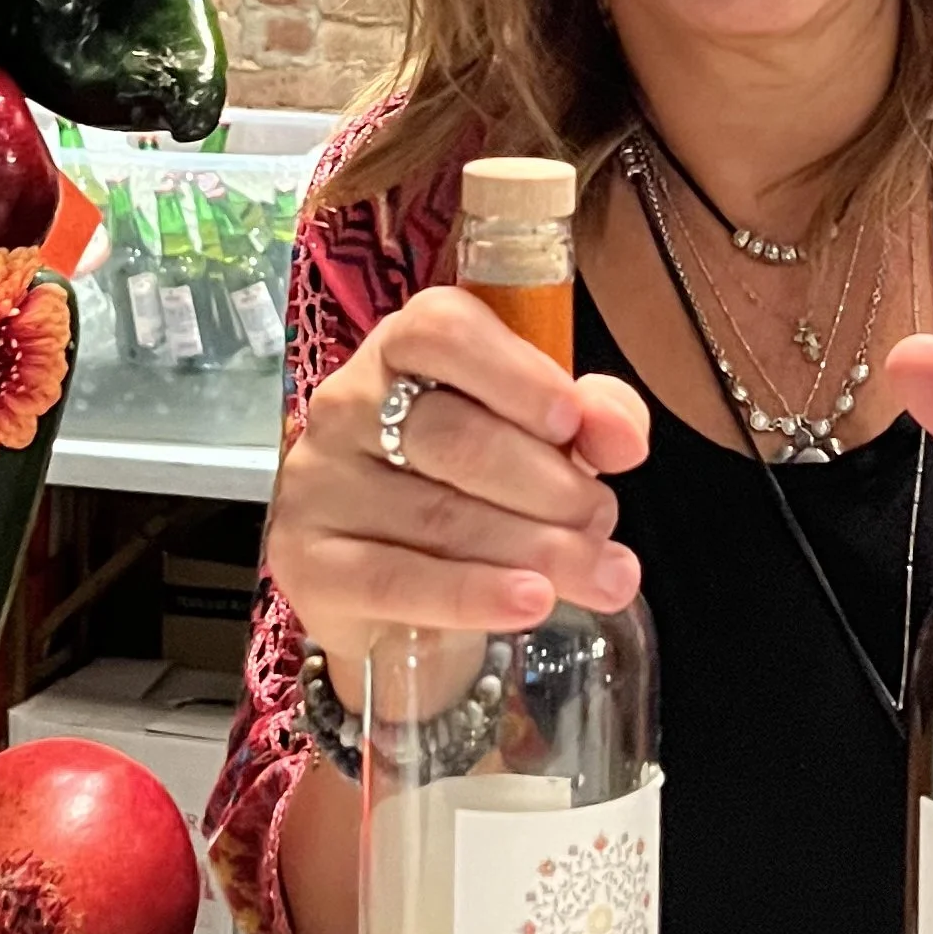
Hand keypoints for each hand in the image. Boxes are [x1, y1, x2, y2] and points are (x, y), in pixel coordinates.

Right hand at [266, 286, 649, 660]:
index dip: (514, 374)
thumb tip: (624, 438)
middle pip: (453, 435)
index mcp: (402, 349)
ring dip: (534, 548)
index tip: (571, 424)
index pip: (442, 331)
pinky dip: (472, 595)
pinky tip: (531, 602)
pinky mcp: (308, 563)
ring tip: (602, 575)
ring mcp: (320, 484)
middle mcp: (347, 404)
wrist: (396, 592)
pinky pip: (394, 580)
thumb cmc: (475, 488)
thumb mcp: (539, 440)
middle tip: (602, 521)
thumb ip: (590, 420)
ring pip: (436, 514)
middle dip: (549, 486)